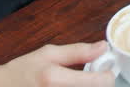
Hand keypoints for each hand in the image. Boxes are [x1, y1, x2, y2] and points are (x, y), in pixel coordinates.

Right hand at [0, 42, 115, 85]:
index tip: (105, 70)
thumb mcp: (48, 53)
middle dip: (98, 84)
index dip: (107, 75)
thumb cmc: (22, 71)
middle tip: (90, 77)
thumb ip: (78, 51)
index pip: (99, 82)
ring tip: (77, 83)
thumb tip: (103, 47)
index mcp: (54, 79)